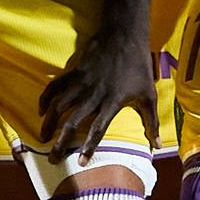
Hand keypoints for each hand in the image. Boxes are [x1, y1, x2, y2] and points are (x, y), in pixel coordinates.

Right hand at [38, 17, 158, 160]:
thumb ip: (152, 122)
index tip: (80, 163)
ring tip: (43, 137)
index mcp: (112, 102)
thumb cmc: (139, 67)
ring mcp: (81, 82)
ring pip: (59, 105)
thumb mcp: (149, 95)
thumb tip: (158, 146)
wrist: (124, 36)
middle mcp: (94, 95)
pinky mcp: (74, 71)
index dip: (89, 147)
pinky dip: (46, 98)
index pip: (98, 129)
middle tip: (53, 158)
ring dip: (49, 123)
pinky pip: (56, 86)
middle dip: (61, 142)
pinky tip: (41, 110)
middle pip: (72, 122)